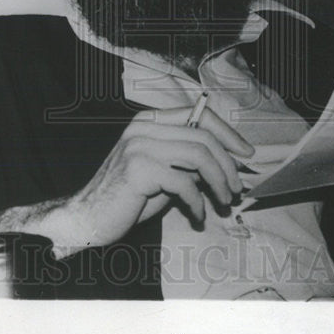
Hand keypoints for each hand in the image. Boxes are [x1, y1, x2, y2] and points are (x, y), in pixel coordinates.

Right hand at [54, 106, 253, 249]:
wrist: (87, 218)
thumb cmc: (127, 198)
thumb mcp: (163, 172)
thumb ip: (187, 161)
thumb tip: (228, 162)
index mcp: (150, 120)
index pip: (199, 114)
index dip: (228, 133)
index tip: (246, 154)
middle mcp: (144, 127)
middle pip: (204, 136)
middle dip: (228, 164)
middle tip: (238, 188)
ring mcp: (139, 145)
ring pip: (199, 156)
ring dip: (219, 181)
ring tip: (224, 201)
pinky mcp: (138, 169)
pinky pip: (184, 183)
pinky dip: (197, 202)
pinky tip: (198, 214)